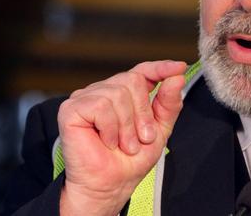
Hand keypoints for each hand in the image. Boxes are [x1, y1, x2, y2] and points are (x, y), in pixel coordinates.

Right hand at [57, 60, 186, 215]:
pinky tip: (107, 142)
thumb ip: (169, 103)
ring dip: (127, 126)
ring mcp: (86, 97)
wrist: (110, 184)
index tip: (179, 67)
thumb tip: (177, 77)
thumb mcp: (159, 130)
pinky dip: (110, 128)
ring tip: (124, 144)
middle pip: (133, 80)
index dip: (160, 67)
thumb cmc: (130, 160)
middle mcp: (104, 90)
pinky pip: (100, 106)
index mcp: (125, 93)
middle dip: (143, 113)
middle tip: (142, 138)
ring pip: (117, 93)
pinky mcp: (71, 109)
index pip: (143, 70)